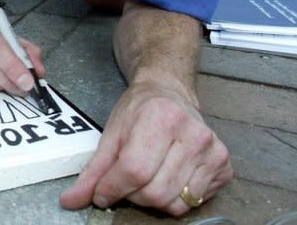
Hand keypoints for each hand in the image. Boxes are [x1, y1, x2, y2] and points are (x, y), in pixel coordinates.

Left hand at [60, 80, 232, 215]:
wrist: (169, 93)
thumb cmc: (139, 110)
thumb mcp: (112, 133)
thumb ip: (93, 170)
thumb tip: (71, 200)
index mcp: (161, 118)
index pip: (133, 170)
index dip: (112, 188)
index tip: (102, 193)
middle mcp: (192, 134)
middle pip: (155, 192)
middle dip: (131, 196)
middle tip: (125, 182)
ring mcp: (213, 151)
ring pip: (175, 203)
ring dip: (152, 200)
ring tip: (146, 178)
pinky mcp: (224, 166)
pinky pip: (194, 202)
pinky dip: (174, 198)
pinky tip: (167, 176)